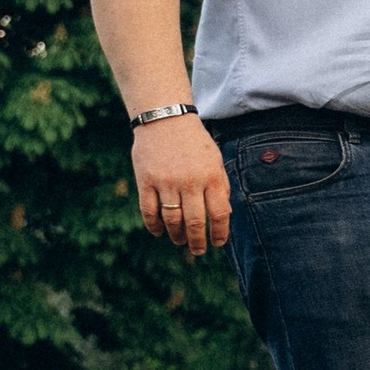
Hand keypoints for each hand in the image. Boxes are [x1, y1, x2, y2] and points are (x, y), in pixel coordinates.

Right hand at [133, 111, 229, 256]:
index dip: (220, 233)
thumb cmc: (194, 143)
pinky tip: (160, 231)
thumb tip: (222, 216)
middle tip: (198, 250)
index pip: (219, 214)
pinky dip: (154, 226)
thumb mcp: (214, 160)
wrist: (164, 119)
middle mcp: (190, 181)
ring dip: (176, 236)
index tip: (217, 243)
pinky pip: (149, 212)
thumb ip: (220, 186)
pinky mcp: (146, 181)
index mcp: (211, 176)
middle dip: (197, 242)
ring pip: (172, 220)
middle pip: (195, 222)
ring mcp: (166, 182)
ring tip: (179, 240)